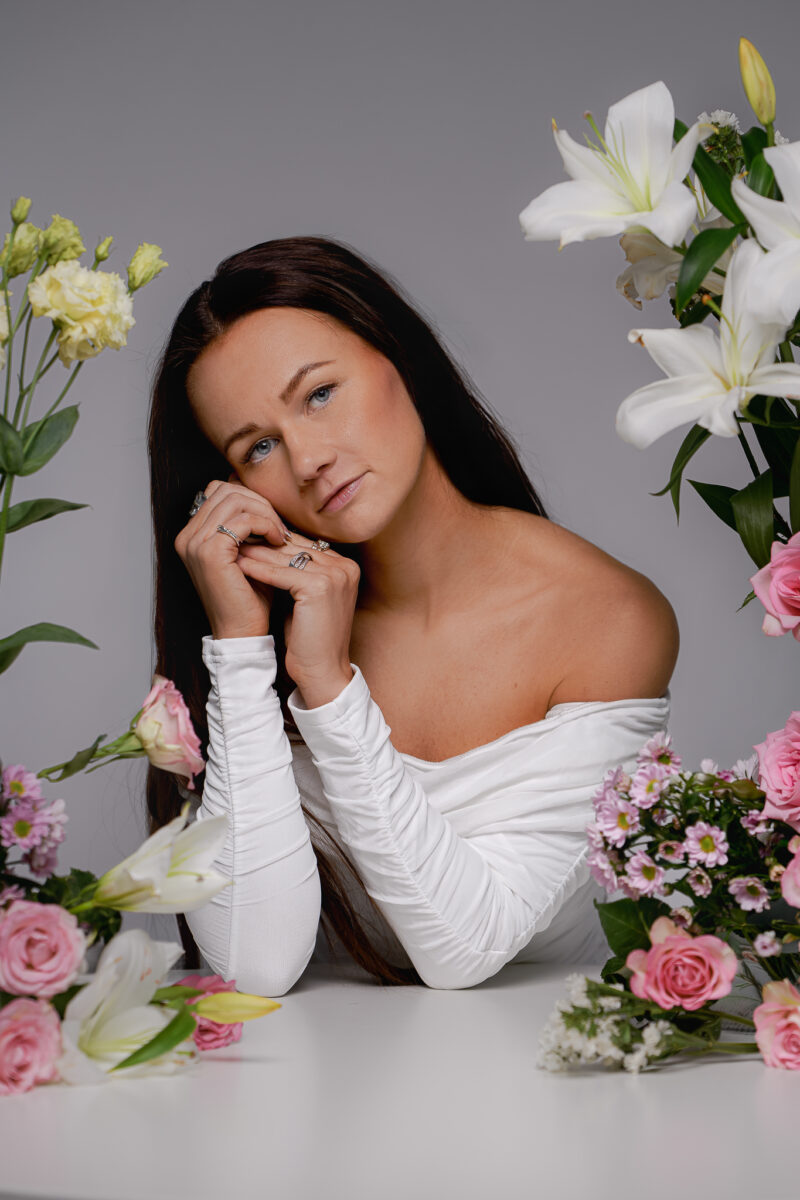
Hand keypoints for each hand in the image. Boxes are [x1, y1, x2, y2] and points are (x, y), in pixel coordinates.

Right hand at [174, 475, 289, 639]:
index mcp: (192, 535)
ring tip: (280, 534)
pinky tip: (278, 540)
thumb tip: (260, 495)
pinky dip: (265, 525)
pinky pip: (243, 520)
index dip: (249, 498)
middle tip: (279, 526)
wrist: (242, 632)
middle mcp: (187, 536)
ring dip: (265, 513)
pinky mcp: (210, 552)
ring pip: (235, 499)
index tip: (271, 519)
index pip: (219, 490)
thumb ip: (245, 526)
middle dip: (259, 502)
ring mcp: (195, 543)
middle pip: (226, 489)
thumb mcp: (246, 553)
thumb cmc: (248, 596)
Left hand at [235, 522, 359, 700]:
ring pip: (287, 558)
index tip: (251, 541)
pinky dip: (259, 570)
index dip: (276, 544)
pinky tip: (239, 566)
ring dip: (258, 554)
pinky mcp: (320, 586)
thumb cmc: (310, 639)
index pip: (306, 546)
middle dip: (266, 545)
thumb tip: (272, 550)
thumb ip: (299, 573)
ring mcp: (336, 576)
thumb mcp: (306, 598)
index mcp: (347, 568)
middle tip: (237, 539)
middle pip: (297, 548)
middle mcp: (346, 568)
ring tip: (233, 550)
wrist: (322, 671)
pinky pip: (282, 573)